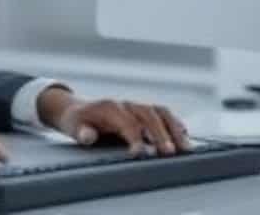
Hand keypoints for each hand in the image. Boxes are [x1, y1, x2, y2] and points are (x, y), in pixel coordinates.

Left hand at [37, 86, 190, 155]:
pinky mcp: (145, 112)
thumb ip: (82, 132)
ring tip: (186, 148)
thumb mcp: (73, 127)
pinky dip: (175, 125)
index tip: (140, 154)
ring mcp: (137, 106)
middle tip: (170, 153)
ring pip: (160, 112)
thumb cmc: (77, 121)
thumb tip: (88, 136)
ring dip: (174, 129)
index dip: (134, 138)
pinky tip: (185, 138)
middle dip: (160, 134)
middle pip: (148, 115)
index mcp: (109, 107)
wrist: (78, 109)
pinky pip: (164, 115)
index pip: (126, 122)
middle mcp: (126, 104)